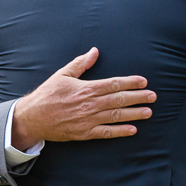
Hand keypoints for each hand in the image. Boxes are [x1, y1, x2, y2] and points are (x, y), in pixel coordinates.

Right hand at [11, 47, 155, 147]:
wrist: (32, 118)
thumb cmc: (47, 95)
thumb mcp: (62, 75)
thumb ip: (80, 63)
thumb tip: (95, 51)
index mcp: (85, 88)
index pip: (113, 84)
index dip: (130, 82)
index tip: (143, 81)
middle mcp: (89, 104)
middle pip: (118, 99)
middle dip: (138, 97)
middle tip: (153, 96)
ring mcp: (87, 120)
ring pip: (115, 116)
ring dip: (134, 114)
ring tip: (148, 112)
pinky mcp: (84, 133)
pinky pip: (106, 133)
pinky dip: (120, 131)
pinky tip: (132, 129)